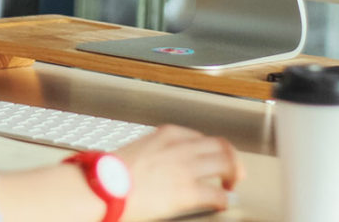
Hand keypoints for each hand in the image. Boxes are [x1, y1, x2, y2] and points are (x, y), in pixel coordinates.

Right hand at [114, 125, 244, 220]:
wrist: (104, 186)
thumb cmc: (113, 172)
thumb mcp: (139, 150)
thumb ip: (158, 152)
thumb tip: (166, 164)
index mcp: (167, 134)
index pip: (201, 136)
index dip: (212, 149)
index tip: (214, 158)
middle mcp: (181, 147)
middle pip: (221, 145)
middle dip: (231, 158)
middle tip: (233, 171)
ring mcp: (186, 168)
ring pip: (226, 163)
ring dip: (233, 175)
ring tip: (231, 185)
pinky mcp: (188, 191)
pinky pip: (218, 193)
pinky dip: (225, 199)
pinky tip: (223, 203)